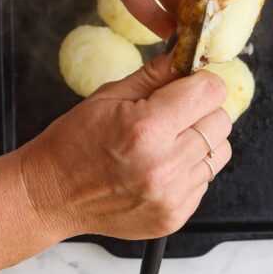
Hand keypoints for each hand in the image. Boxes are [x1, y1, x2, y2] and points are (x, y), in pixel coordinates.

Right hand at [19, 54, 231, 240]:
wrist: (51, 194)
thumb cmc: (74, 141)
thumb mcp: (110, 95)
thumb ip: (157, 74)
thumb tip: (188, 56)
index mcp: (147, 128)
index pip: (211, 92)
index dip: (202, 83)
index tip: (189, 85)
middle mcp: (164, 166)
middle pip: (221, 122)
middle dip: (202, 111)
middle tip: (174, 114)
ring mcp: (170, 196)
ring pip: (220, 152)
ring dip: (200, 141)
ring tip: (168, 142)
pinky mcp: (173, 217)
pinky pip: (204, 181)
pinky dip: (189, 170)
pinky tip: (160, 167)